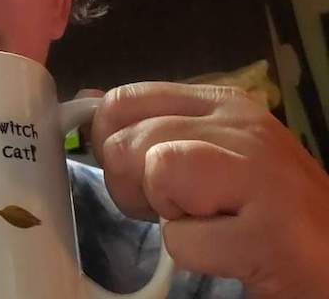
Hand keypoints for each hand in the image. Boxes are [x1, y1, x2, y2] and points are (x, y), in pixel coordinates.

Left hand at [89, 81, 328, 297]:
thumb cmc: (264, 207)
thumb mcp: (208, 151)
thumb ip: (152, 126)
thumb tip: (87, 101)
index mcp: (221, 102)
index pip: (124, 100)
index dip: (109, 142)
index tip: (136, 173)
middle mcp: (240, 125)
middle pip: (127, 141)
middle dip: (132, 187)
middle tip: (177, 208)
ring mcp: (259, 173)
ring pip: (155, 170)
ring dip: (167, 215)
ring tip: (207, 222)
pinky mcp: (269, 230)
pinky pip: (182, 239)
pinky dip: (194, 255)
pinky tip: (231, 251)